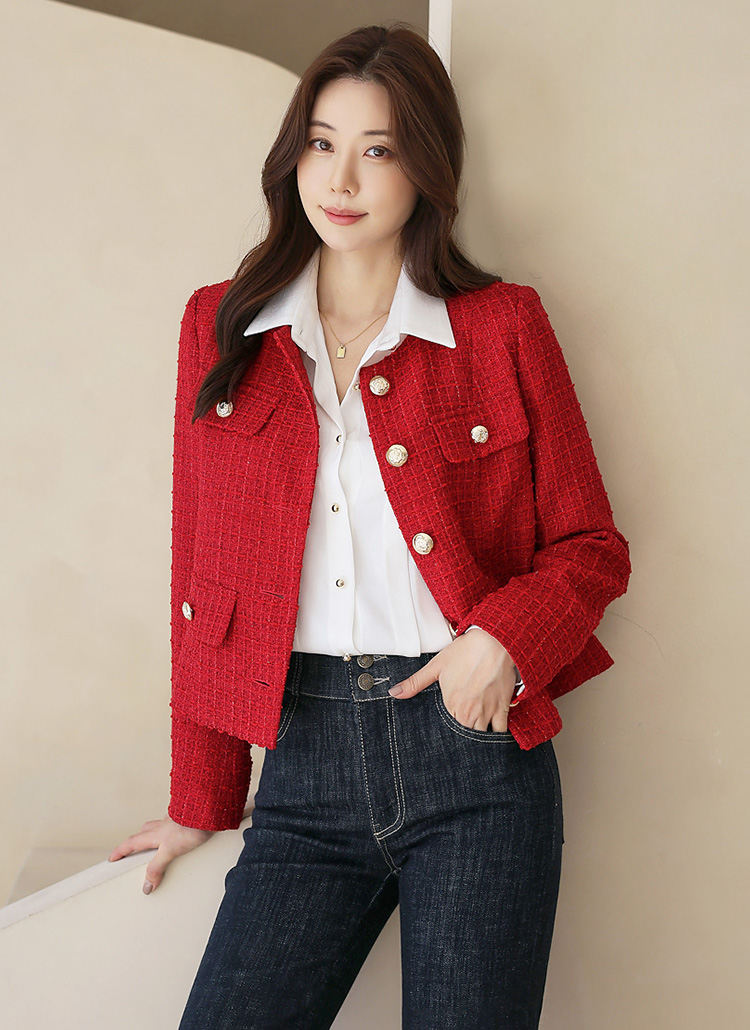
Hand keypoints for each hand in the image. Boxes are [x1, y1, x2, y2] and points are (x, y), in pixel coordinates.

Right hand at [108, 814, 213, 894]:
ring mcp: (175, 822)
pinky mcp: (187, 820)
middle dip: (135, 843)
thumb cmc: (191, 826)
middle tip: (131, 850)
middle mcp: (163, 826)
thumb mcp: (170, 850)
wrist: (209, 811)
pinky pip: (175, 826)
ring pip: (158, 828)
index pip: (132, 843)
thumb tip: (147, 885)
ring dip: (154, 835)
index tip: (112, 858)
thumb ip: (157, 867)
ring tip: (157, 845)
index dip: (120, 851)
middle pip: (143, 833)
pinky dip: (173, 831)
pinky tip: (180, 836)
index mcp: (155, 834)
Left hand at [388, 627, 516, 731]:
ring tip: (473, 739)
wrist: (495, 642)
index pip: (447, 732)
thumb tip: (393, 693)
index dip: (446, 734)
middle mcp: (468, 713)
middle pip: (464, 739)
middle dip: (462, 742)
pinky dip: (497, 736)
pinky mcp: (502, 709)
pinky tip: (493, 736)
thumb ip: (415, 683)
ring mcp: (487, 713)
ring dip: (477, 739)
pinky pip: (501, 732)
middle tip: (460, 740)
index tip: (446, 735)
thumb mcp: (436, 666)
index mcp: (451, 705)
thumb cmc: (466, 652)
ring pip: (481, 738)